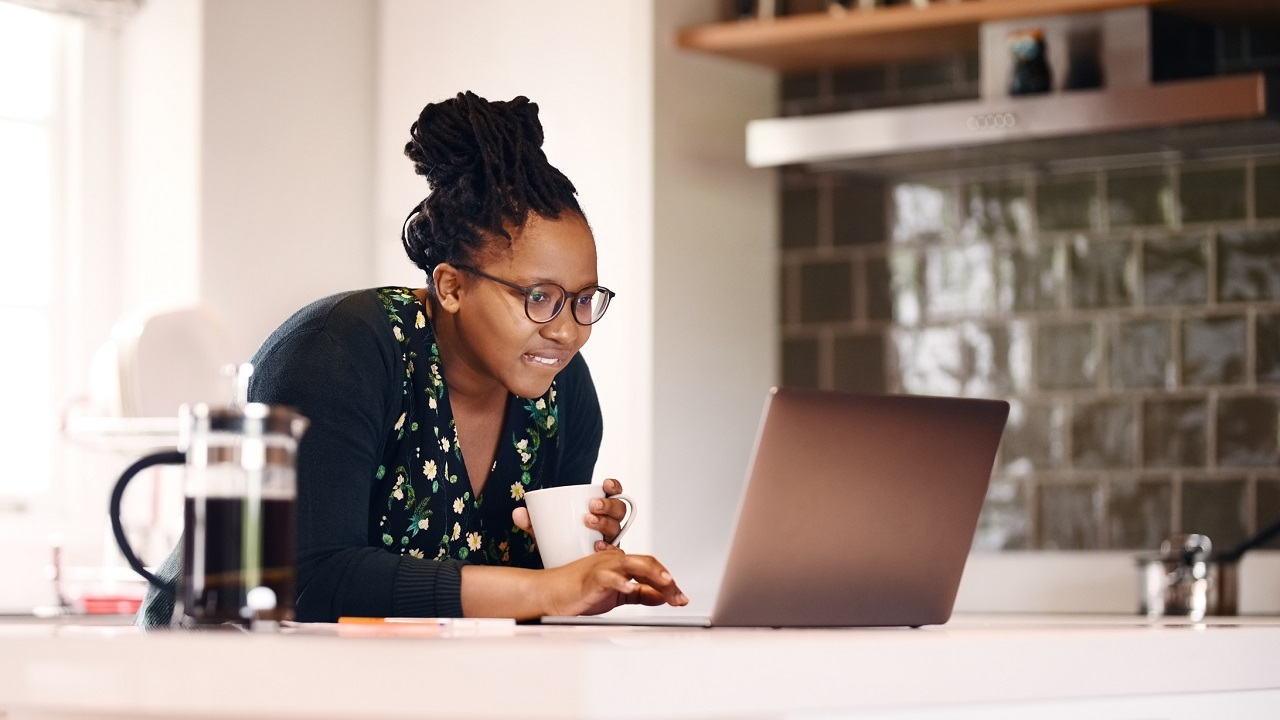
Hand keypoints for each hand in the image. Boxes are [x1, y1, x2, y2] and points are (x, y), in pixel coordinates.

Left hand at [510, 478, 630, 549]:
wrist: (559, 565)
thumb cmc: (558, 540)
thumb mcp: (543, 528)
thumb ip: (531, 520)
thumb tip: (518, 513)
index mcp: (599, 509)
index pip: (613, 493)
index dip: (614, 486)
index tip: (605, 484)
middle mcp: (609, 523)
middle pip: (619, 509)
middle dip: (608, 505)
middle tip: (591, 506)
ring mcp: (610, 540)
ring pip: (617, 527)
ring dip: (605, 522)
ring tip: (588, 522)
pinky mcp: (608, 557)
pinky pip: (616, 551)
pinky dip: (608, 548)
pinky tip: (597, 546)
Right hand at [538, 547, 688, 616]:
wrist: (550, 593)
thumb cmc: (579, 591)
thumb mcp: (617, 594)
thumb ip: (639, 593)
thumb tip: (662, 596)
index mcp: (621, 564)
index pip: (651, 568)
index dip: (668, 582)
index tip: (680, 598)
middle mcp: (614, 561)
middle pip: (647, 563)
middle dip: (666, 580)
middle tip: (678, 597)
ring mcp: (603, 567)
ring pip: (633, 564)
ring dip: (652, 574)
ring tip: (667, 584)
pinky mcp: (591, 578)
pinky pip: (609, 577)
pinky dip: (622, 582)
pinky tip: (631, 589)